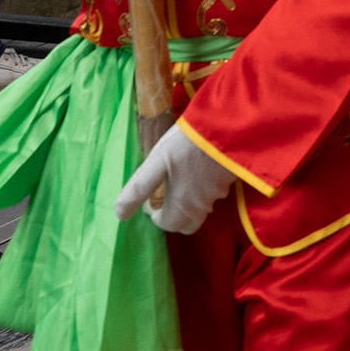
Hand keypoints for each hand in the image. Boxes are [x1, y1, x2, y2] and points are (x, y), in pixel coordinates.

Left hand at [113, 122, 234, 235]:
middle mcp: (201, 206)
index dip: (155, 215)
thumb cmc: (188, 143)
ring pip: (200, 211)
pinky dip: (203, 192)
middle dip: (173, 216)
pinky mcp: (230, 180)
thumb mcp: (157, 161)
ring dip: (188, 204)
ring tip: (181, 180)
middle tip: (166, 195)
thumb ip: (139, 188)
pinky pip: (213, 196)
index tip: (151, 199)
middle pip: (186, 224)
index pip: (166, 225)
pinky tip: (200, 170)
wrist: (229, 125)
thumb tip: (119, 214)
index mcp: (181, 204)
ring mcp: (218, 194)